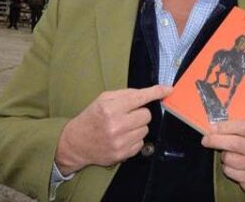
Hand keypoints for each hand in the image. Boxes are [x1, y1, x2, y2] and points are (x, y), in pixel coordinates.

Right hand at [55, 85, 171, 174]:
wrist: (76, 143)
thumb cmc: (92, 117)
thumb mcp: (103, 99)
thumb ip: (125, 94)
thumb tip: (147, 93)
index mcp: (110, 107)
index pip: (140, 97)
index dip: (156, 92)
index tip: (168, 89)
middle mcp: (116, 125)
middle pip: (146, 115)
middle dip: (140, 113)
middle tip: (128, 115)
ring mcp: (119, 141)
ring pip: (145, 129)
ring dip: (138, 127)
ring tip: (123, 127)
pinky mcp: (122, 154)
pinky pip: (141, 143)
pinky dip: (135, 139)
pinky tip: (122, 138)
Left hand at [201, 121, 244, 201]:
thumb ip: (237, 129)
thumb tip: (214, 127)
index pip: (242, 127)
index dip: (224, 127)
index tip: (212, 128)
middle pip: (234, 143)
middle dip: (216, 140)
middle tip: (205, 140)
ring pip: (229, 158)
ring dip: (223, 156)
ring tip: (228, 155)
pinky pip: (229, 171)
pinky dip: (226, 168)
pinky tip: (232, 166)